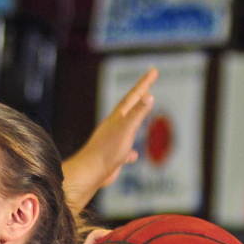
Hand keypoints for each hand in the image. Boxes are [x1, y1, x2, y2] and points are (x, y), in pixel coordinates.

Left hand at [63, 68, 157, 211]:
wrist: (90, 173)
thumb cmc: (107, 150)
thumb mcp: (126, 129)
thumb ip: (137, 114)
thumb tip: (148, 96)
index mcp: (118, 117)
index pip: (134, 96)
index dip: (145, 83)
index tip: (153, 70)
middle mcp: (114, 127)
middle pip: (130, 107)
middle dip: (140, 96)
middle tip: (147, 84)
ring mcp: (113, 142)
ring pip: (127, 128)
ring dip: (135, 120)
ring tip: (140, 116)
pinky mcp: (113, 157)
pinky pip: (124, 152)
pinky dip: (130, 151)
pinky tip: (133, 155)